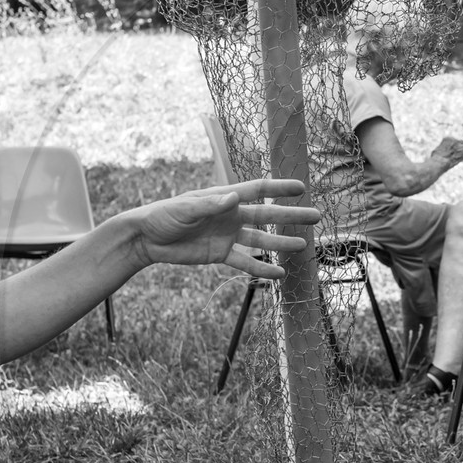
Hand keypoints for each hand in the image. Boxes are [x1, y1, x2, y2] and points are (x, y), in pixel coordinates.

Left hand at [129, 178, 319, 277]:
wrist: (146, 239)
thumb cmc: (163, 216)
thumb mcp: (184, 209)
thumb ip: (210, 205)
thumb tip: (234, 199)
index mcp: (224, 198)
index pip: (257, 190)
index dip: (279, 189)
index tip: (301, 188)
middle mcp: (230, 214)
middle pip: (267, 215)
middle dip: (291, 215)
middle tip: (315, 218)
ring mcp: (227, 235)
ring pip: (260, 240)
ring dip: (280, 242)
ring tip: (302, 246)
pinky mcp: (221, 254)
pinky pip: (245, 262)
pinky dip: (261, 269)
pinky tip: (278, 274)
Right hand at [429, 136, 462, 173]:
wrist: (437, 163)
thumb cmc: (435, 160)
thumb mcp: (436, 151)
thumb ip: (442, 149)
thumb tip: (440, 152)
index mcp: (448, 138)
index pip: (455, 140)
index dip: (457, 145)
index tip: (457, 149)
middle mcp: (454, 141)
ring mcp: (459, 146)